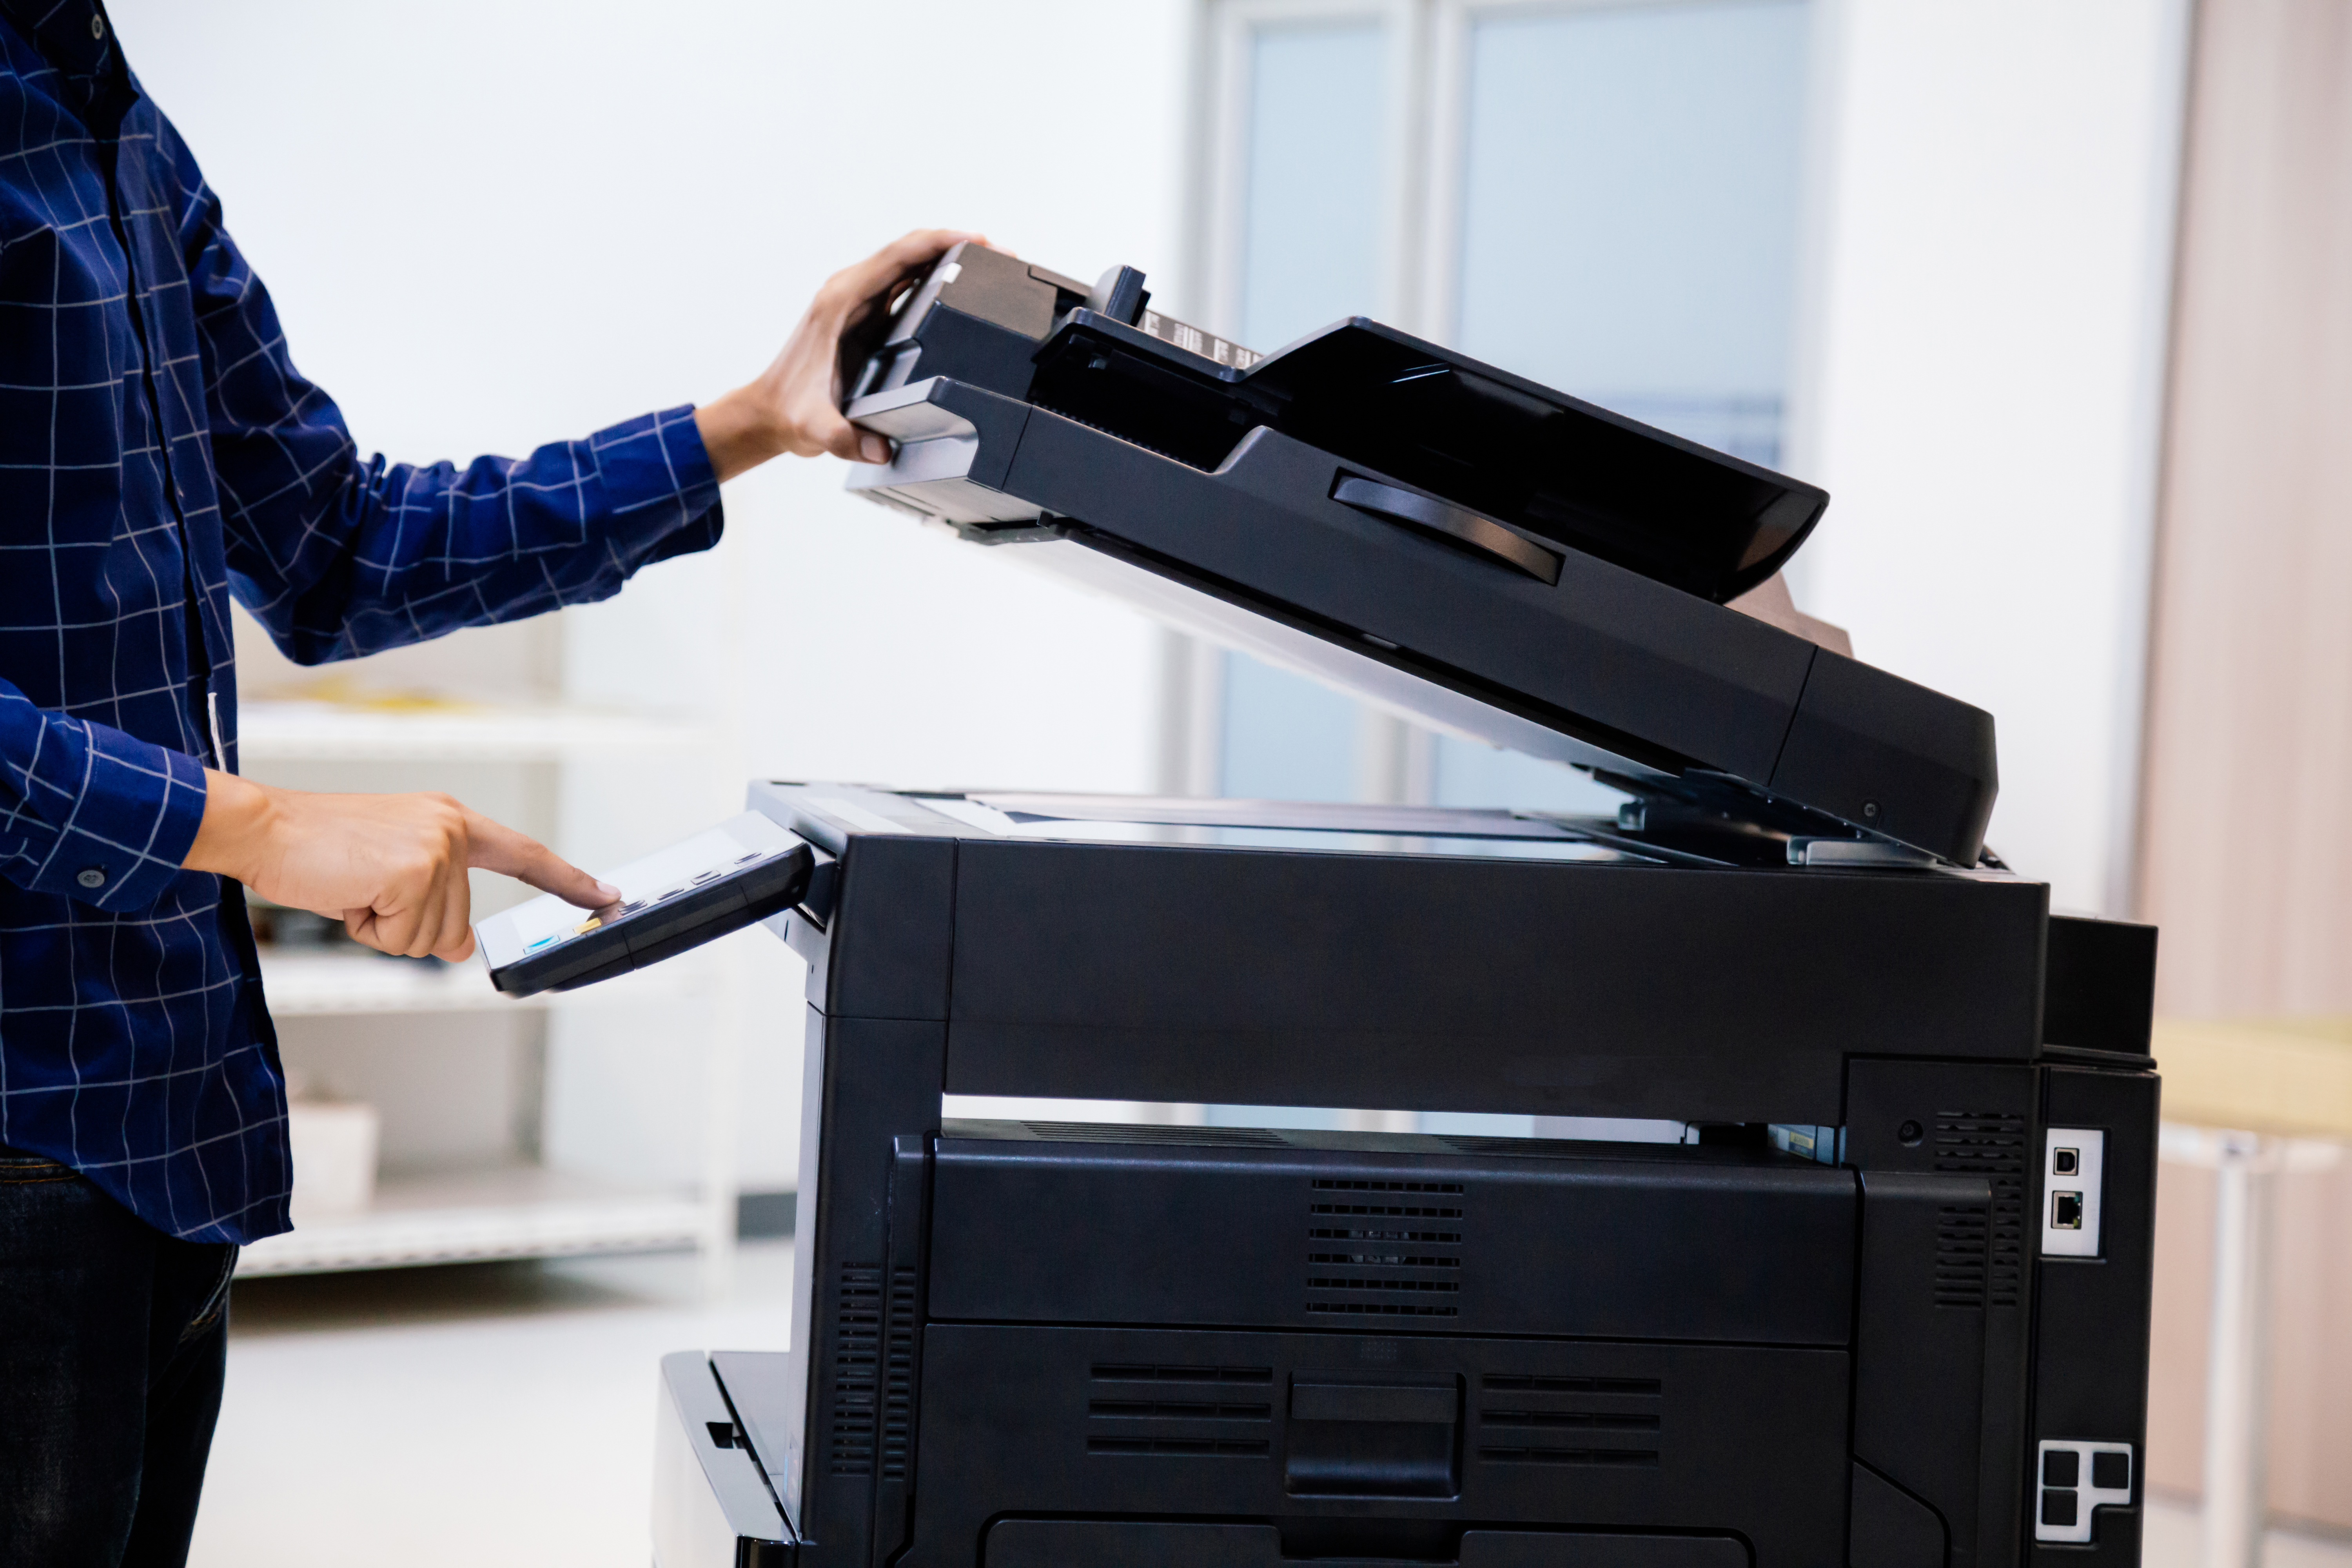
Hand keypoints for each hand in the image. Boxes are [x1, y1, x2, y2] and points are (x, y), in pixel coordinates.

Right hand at [185, 772, 616, 962]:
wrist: (263, 827)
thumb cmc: (317, 847)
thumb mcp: (389, 872)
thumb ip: (435, 901)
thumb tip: (460, 948)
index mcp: (449, 821)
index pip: (522, 853)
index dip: (565, 878)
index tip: (604, 893)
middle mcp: (451, 830)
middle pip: (455, 926)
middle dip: (403, 923)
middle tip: (363, 886)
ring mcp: (436, 850)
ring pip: (429, 938)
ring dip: (383, 927)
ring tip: (353, 886)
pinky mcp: (413, 873)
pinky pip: (402, 939)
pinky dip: (368, 929)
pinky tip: (347, 892)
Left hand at [694, 227, 986, 482]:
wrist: (769, 414)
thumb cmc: (790, 411)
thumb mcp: (817, 428)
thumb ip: (846, 439)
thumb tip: (881, 448)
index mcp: (841, 301)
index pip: (900, 255)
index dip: (942, 242)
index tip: (979, 242)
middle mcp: (850, 292)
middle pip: (911, 251)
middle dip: (957, 245)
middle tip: (1000, 256)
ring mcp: (857, 302)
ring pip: (910, 264)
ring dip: (948, 259)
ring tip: (989, 267)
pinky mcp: (865, 316)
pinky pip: (905, 285)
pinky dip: (934, 279)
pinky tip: (960, 290)